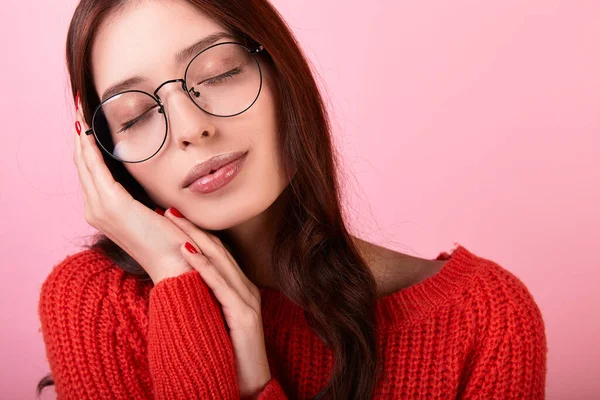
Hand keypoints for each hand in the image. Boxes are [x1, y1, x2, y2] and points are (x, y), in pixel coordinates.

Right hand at [73, 94, 193, 283]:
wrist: (176, 265)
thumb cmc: (172, 243)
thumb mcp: (156, 216)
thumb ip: (149, 202)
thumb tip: (159, 195)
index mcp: (105, 212)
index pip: (91, 172)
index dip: (87, 147)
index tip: (88, 123)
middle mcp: (95, 210)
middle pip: (82, 164)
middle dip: (80, 136)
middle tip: (79, 108)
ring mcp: (101, 209)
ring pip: (85, 163)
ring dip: (82, 136)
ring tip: (80, 111)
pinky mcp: (112, 205)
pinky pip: (96, 168)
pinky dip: (90, 148)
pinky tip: (88, 130)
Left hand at [162, 208, 271, 398]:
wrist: (246, 384)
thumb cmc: (227, 352)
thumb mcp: (216, 318)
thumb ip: (206, 298)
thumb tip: (181, 281)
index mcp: (241, 287)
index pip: (218, 253)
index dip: (196, 232)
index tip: (174, 218)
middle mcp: (247, 288)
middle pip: (218, 250)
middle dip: (192, 227)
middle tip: (168, 209)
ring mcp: (247, 300)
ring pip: (219, 261)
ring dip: (194, 238)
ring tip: (173, 221)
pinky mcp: (244, 314)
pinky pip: (221, 284)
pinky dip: (202, 265)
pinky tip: (186, 250)